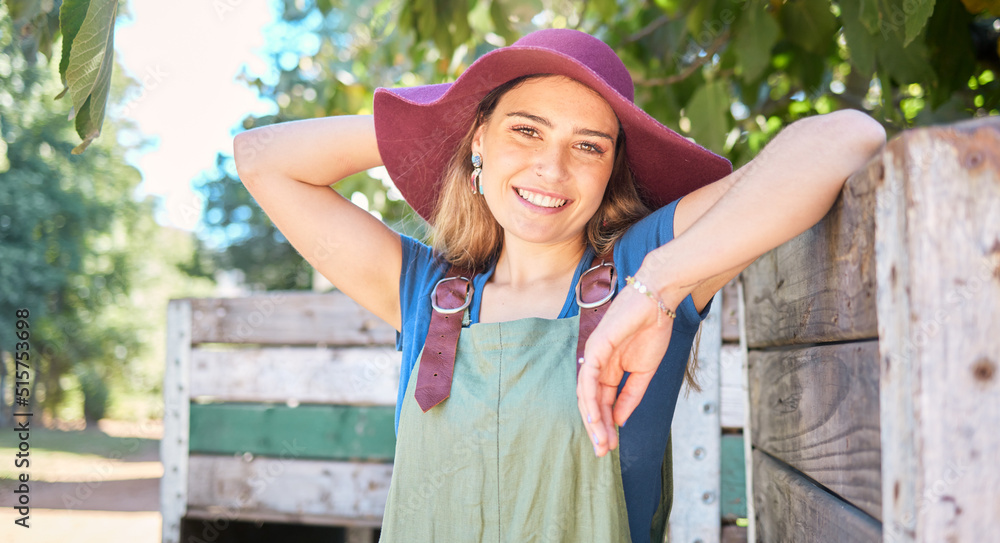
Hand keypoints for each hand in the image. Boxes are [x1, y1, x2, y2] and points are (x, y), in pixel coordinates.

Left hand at [576, 280, 678, 456]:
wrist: (657, 302)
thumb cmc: (652, 330)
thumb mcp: (643, 373)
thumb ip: (630, 396)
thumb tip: (619, 421)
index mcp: (608, 370)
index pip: (601, 403)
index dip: (606, 425)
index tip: (612, 446)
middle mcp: (596, 365)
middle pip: (590, 403)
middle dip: (597, 429)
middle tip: (603, 452)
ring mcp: (593, 356)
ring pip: (586, 395)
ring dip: (593, 421)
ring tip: (601, 442)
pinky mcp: (595, 348)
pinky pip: (588, 379)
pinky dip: (591, 400)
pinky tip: (596, 419)